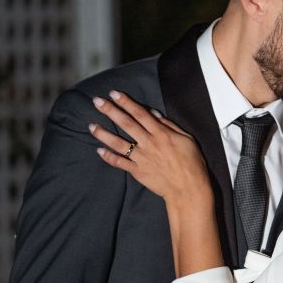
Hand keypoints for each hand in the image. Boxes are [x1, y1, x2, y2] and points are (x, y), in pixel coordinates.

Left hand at [89, 91, 211, 203]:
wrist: (188, 189)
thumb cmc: (192, 163)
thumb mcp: (187, 139)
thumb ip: (169, 125)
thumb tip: (154, 114)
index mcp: (161, 133)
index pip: (140, 113)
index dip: (126, 102)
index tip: (114, 93)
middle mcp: (149, 143)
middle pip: (127, 124)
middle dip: (111, 111)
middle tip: (97, 102)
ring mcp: (141, 158)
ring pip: (118, 143)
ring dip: (103, 133)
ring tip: (91, 125)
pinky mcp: (137, 171)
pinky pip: (120, 163)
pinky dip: (108, 157)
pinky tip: (98, 150)